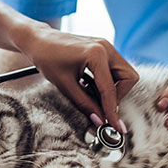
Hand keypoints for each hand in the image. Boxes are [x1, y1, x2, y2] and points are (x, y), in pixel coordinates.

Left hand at [14, 23, 138, 131]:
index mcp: (96, 54)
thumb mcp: (65, 85)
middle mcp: (105, 47)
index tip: (116, 127)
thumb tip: (99, 121)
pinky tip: (91, 86)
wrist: (38, 40)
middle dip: (119, 95)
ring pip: (124, 73)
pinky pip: (115, 68)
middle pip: (128, 78)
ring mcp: (105, 46)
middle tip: (103, 106)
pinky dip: (108, 81)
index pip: (110, 89)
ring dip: (114, 88)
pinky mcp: (103, 48)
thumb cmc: (47, 58)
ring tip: (93, 95)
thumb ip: (85, 104)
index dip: (112, 111)